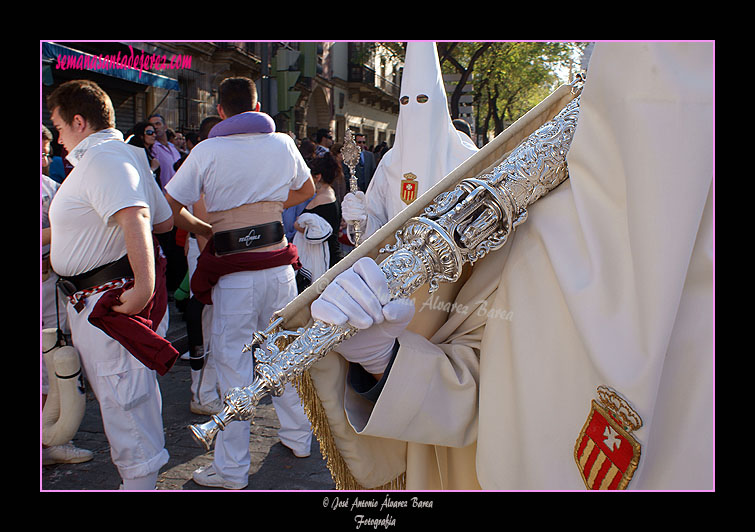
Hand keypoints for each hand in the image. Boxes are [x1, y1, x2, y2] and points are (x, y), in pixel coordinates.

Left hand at [112, 284, 152, 315]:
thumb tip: (119, 303)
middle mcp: (131, 313)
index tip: (109, 304)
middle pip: (122, 312)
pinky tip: (131, 302)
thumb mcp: (122, 296)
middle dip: (119, 308)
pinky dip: (130, 307)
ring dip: (125, 308)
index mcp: (125, 310)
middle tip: (116, 303)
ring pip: (128, 311)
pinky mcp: (140, 309)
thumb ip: (119, 301)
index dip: (111, 306)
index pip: (115, 310)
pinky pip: (133, 309)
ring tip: (124, 302)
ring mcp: (136, 311)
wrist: (145, 290)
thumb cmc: (133, 293)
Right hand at [311, 257, 413, 374]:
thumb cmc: (386, 322)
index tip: (385, 302)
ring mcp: (330, 293)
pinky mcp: (320, 310)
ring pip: (335, 293)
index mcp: (364, 273)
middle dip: (367, 301)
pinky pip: (320, 307)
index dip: (376, 281)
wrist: (373, 345)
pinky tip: (342, 321)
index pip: (365, 264)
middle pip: (350, 279)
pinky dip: (331, 314)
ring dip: (353, 310)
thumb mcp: (401, 316)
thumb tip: (389, 310)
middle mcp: (344, 279)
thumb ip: (402, 309)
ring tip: (367, 324)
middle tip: (378, 318)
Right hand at [341, 191, 366, 223]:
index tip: (361, 201)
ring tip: (364, 211)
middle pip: (350, 204)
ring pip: (350, 211)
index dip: (355, 199)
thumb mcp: (362, 199)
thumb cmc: (361, 205)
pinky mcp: (345, 216)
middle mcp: (344, 203)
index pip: (349, 196)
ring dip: (358, 211)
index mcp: (347, 197)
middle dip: (358, 206)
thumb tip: (357, 193)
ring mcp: (343, 210)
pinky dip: (358, 216)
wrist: (361, 214)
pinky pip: (351, 216)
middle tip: (364, 207)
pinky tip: (363, 217)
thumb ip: (360, 194)